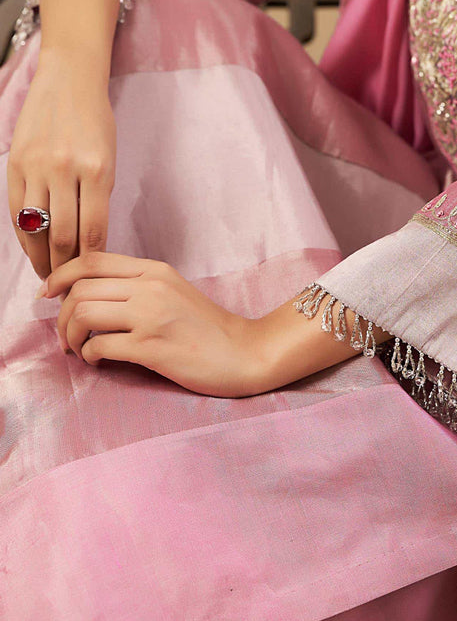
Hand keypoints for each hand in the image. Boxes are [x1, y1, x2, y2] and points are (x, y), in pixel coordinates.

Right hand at [7, 52, 115, 278]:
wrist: (69, 80)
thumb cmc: (96, 122)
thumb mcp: (109, 159)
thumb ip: (97, 198)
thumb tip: (90, 245)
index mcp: (97, 171)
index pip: (93, 233)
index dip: (90, 263)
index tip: (90, 281)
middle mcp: (65, 170)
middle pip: (63, 237)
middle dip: (66, 269)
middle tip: (68, 288)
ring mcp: (37, 167)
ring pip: (37, 229)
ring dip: (42, 259)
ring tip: (49, 276)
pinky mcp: (14, 164)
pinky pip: (17, 212)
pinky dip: (25, 236)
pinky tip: (32, 250)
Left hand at [43, 252, 262, 397]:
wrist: (245, 352)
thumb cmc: (208, 328)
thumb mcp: (174, 292)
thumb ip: (138, 287)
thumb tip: (88, 296)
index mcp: (154, 271)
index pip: (92, 259)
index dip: (60, 275)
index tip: (48, 294)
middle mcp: (151, 288)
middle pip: (80, 289)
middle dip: (60, 315)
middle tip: (65, 335)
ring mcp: (151, 316)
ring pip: (83, 314)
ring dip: (71, 336)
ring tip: (79, 349)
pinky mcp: (152, 348)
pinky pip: (100, 346)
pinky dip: (90, 356)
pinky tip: (99, 361)